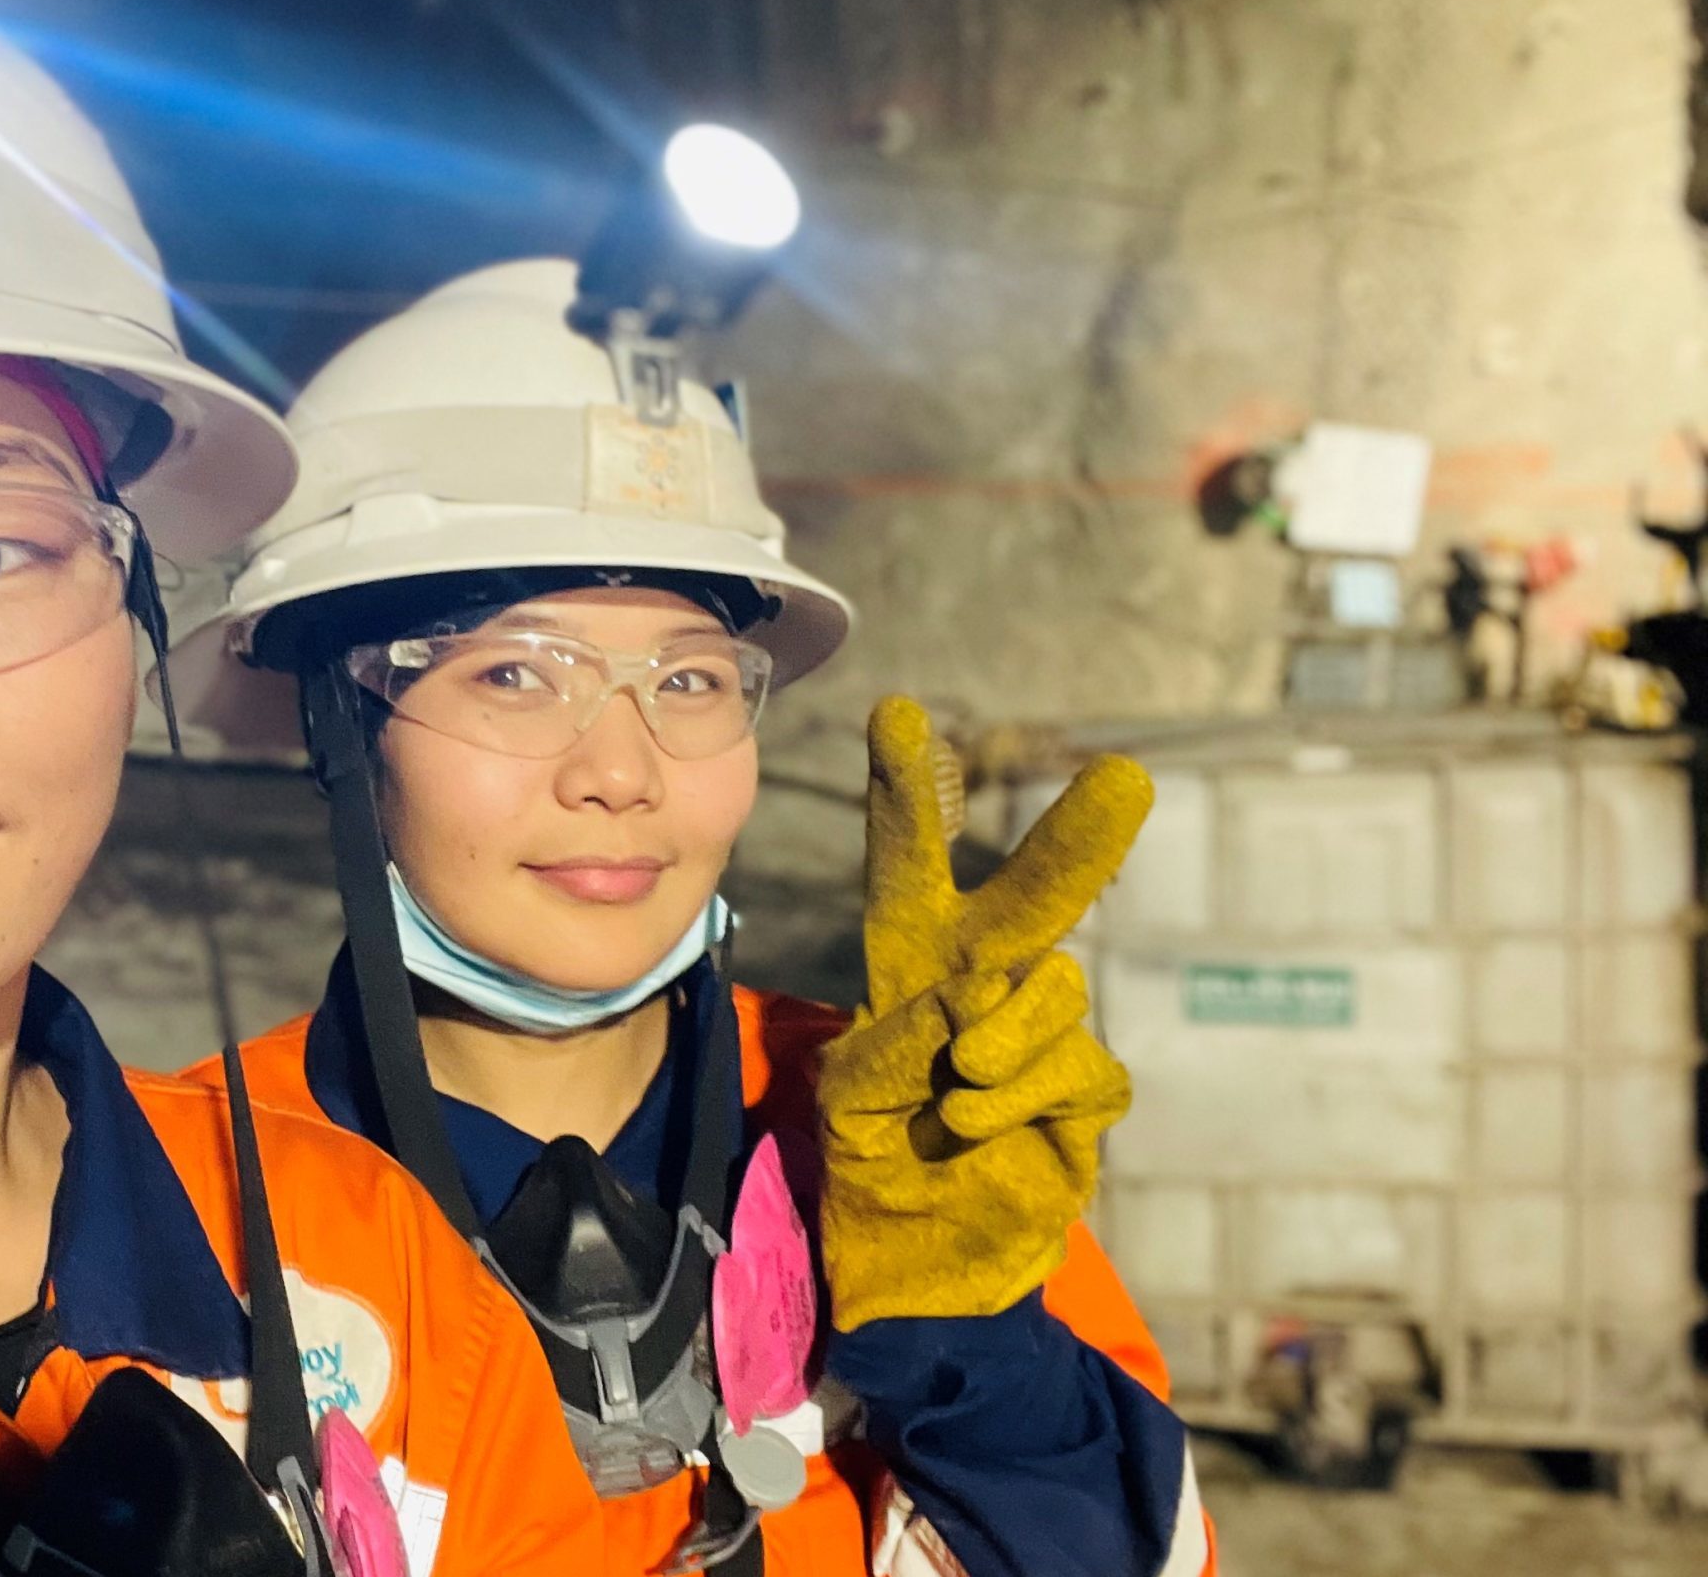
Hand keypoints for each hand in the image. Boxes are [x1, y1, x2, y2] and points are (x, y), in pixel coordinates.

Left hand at [817, 696, 1151, 1329]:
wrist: (919, 1265)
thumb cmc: (870, 1164)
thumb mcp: (850, 1094)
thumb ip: (903, 1036)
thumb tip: (983, 997)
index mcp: (911, 962)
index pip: (908, 864)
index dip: (906, 789)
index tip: (898, 710)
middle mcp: (984, 980)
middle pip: (1034, 895)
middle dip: (1078, 837)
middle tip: (1126, 776)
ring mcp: (1041, 1034)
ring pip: (1054, 991)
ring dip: (1000, 1038)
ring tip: (954, 1092)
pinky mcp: (1084, 1095)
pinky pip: (1075, 1070)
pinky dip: (1019, 1096)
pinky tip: (972, 1124)